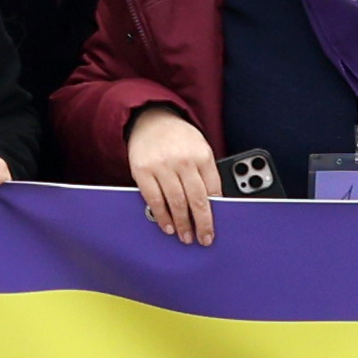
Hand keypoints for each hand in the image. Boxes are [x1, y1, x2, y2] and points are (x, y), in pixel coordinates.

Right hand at [122, 108, 221, 244]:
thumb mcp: (200, 149)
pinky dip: (162, 216)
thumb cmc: (179, 138)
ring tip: (185, 236)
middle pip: (196, 199)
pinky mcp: (143, 171)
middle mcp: (183, 160)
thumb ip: (206, 173)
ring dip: (182, 223)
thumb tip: (212, 204)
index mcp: (202, 155)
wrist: (150, 119)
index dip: (214, 213)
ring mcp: (162, 166)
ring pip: (175, 202)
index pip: (213, 190)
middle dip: (201, 223)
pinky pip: (153, 199)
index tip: (213, 228)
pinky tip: (167, 225)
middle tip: (203, 239)